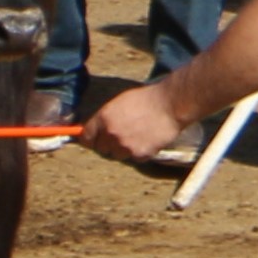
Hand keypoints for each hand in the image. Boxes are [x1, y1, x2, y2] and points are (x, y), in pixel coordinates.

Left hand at [73, 77, 190, 168]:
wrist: (172, 104)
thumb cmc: (148, 99)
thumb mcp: (120, 103)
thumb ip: (105, 118)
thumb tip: (95, 131)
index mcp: (103, 118)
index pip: (86, 138)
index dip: (92, 139)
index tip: (97, 140)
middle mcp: (110, 133)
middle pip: (101, 149)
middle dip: (110, 144)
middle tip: (124, 135)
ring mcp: (124, 145)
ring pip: (118, 155)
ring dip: (125, 149)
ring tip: (140, 135)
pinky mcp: (139, 154)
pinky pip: (135, 158)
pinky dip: (141, 152)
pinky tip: (150, 139)